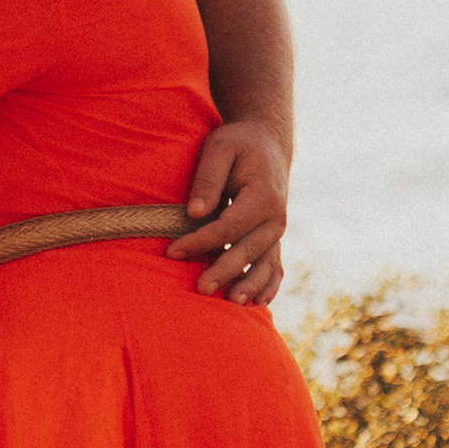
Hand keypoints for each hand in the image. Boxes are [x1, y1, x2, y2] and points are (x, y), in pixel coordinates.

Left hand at [165, 116, 288, 305]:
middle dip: (223, 270)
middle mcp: (275, 217)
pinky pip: (275, 266)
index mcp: (263, 195)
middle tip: (200, 289)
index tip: (172, 251)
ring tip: (231, 304)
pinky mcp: (273, 238)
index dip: (200, 241)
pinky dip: (269, 285)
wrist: (268, 143)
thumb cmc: (238, 144)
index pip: (228, 225)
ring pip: (266, 264)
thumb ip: (208, 179)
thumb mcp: (220, 148)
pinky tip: (258, 304)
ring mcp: (277, 230)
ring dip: (250, 285)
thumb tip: (194, 213)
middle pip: (248, 250)